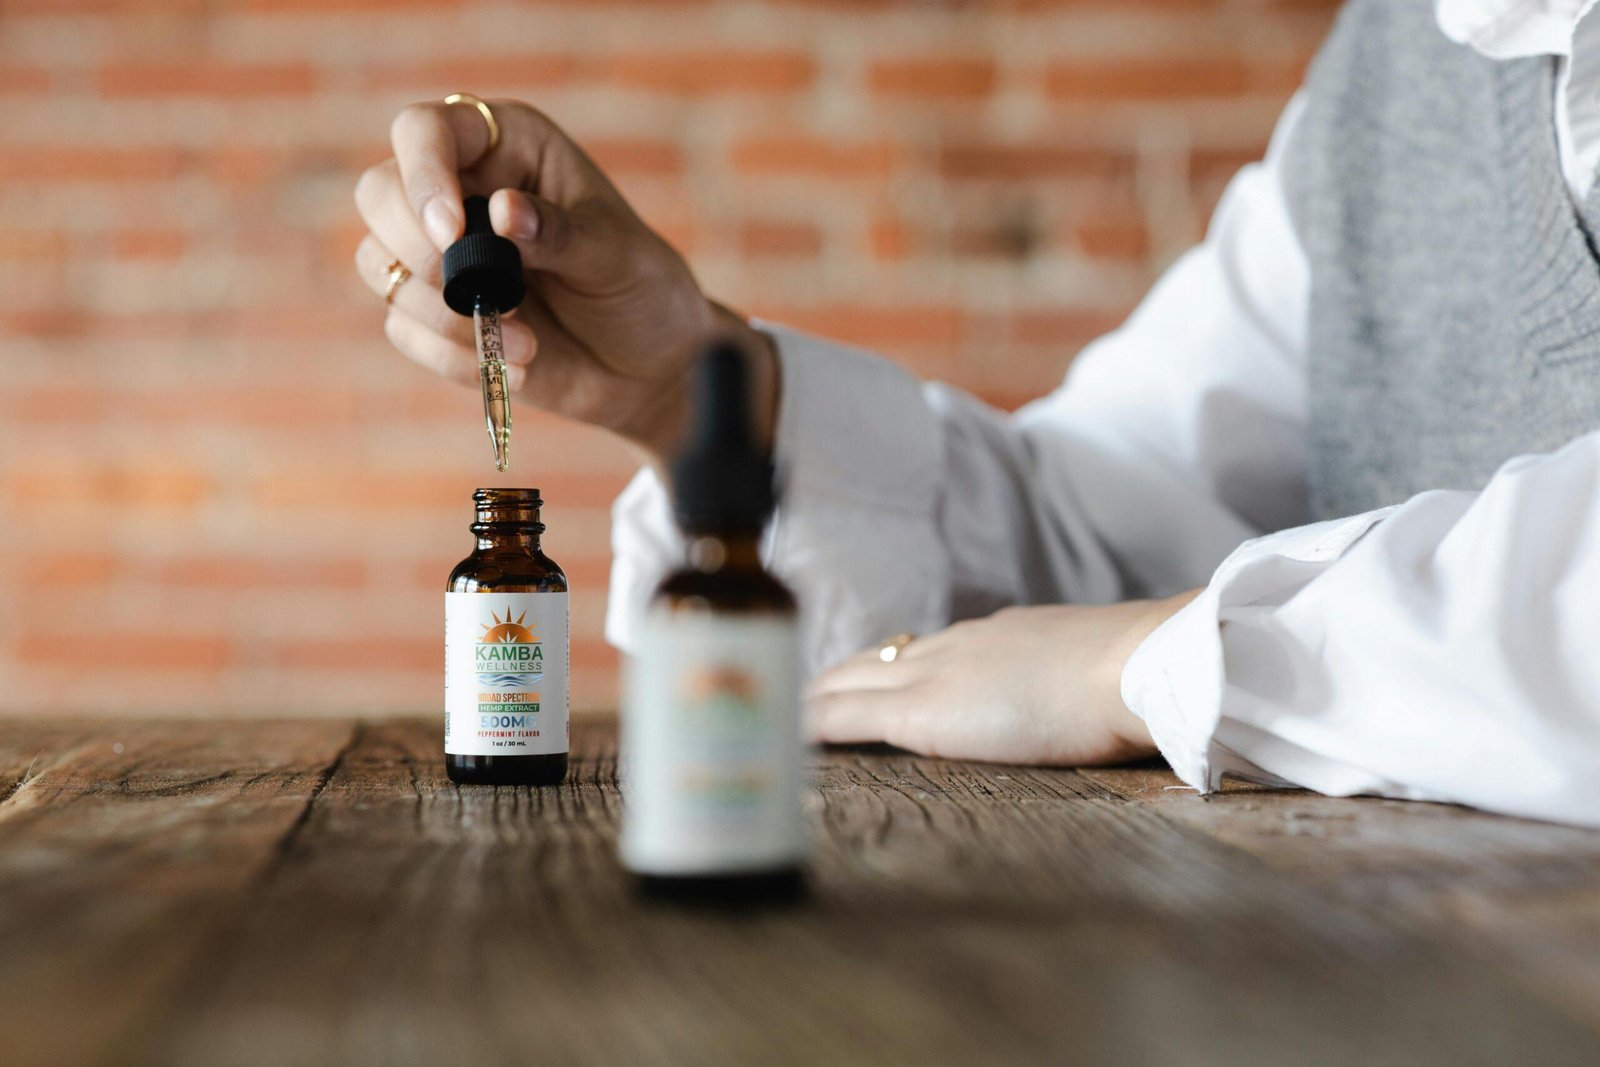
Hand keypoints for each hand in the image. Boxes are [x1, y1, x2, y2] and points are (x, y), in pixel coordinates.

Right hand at [354, 98, 774, 458]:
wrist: (650, 368)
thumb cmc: (642, 290)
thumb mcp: (617, 256)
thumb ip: (561, 232)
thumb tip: (504, 209)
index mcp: (507, 148)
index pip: (426, 131)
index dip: (423, 174)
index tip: (452, 232)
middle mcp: (462, 191)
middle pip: (380, 194)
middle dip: (420, 251)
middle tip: (486, 292)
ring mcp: (442, 255)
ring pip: (377, 263)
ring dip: (441, 313)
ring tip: (525, 341)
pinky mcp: (436, 315)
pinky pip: (404, 329)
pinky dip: (452, 355)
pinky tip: (517, 364)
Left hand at [807, 592, 1199, 765]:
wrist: (1138, 664)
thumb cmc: (1139, 674)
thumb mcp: (1098, 670)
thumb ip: (1076, 679)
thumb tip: (1092, 695)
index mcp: (998, 636)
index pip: (924, 650)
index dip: (887, 667)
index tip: (863, 680)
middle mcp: (954, 646)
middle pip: (874, 658)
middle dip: (836, 678)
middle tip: (798, 696)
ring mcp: (933, 674)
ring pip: (849, 681)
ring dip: (813, 698)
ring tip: (776, 715)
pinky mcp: (920, 712)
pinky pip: (844, 716)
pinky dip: (810, 724)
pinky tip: (784, 732)